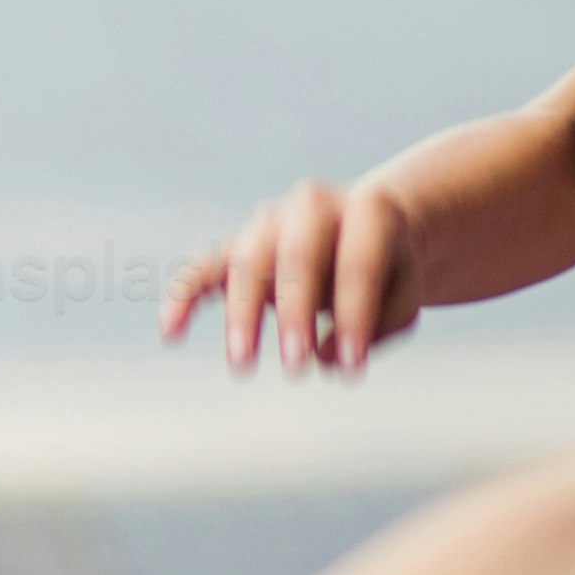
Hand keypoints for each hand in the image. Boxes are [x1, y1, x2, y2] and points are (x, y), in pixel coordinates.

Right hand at [163, 172, 428, 374]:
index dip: (354, 315)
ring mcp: (271, 222)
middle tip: (294, 367)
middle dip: (294, 313)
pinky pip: (205, 266)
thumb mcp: (404, 293)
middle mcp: (313, 206)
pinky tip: (170, 334)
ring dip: (242, 314)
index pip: (357, 262)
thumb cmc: (392, 269)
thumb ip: (375, 324)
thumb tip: (324, 357)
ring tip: (242, 365)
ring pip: (246, 261)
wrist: (372, 227)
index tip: (353, 368)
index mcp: (367, 210)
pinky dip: (185, 297)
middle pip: (296, 255)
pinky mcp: (240, 244)